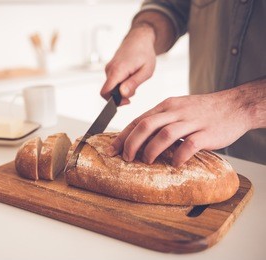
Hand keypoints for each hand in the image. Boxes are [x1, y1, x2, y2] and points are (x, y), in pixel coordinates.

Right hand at [101, 24, 155, 105]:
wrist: (139, 39)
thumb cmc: (144, 53)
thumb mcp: (146, 71)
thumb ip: (134, 83)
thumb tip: (123, 94)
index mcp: (118, 70)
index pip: (105, 92)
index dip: (113, 101)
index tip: (126, 101)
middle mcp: (110, 69)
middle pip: (108, 91)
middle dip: (120, 96)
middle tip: (134, 90)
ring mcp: (108, 69)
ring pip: (111, 87)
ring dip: (121, 89)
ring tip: (134, 79)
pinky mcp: (110, 69)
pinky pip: (112, 81)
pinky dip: (121, 83)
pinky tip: (130, 77)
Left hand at [106, 88, 254, 166]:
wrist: (235, 105)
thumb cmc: (203, 110)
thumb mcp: (178, 108)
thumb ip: (161, 119)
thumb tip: (139, 136)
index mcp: (166, 106)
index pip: (139, 120)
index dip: (123, 136)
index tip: (112, 149)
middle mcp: (176, 111)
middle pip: (146, 125)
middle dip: (132, 143)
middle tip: (127, 158)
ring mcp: (192, 121)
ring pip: (164, 134)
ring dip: (152, 150)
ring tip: (147, 161)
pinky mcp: (207, 133)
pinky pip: (189, 145)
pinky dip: (179, 156)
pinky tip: (175, 163)